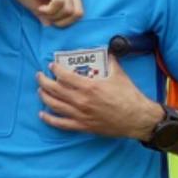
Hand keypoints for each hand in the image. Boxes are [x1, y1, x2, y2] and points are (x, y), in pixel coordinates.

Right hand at [0, 0, 83, 26]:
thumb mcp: (39, 6)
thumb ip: (48, 15)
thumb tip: (51, 25)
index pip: (79, 13)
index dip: (64, 21)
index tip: (48, 18)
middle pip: (77, 13)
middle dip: (60, 20)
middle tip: (45, 16)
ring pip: (69, 10)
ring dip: (53, 15)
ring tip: (41, 10)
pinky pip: (59, 2)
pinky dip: (49, 10)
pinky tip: (40, 8)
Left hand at [36, 54, 160, 137]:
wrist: (138, 119)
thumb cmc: (129, 97)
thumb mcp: (119, 75)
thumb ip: (111, 61)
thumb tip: (108, 51)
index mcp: (89, 86)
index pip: (64, 76)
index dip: (55, 69)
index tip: (52, 66)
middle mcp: (81, 100)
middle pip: (54, 90)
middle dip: (43, 81)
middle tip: (40, 76)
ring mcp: (80, 115)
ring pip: (54, 105)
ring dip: (44, 97)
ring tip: (40, 91)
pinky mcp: (83, 126)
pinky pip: (61, 124)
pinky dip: (49, 119)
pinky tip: (43, 114)